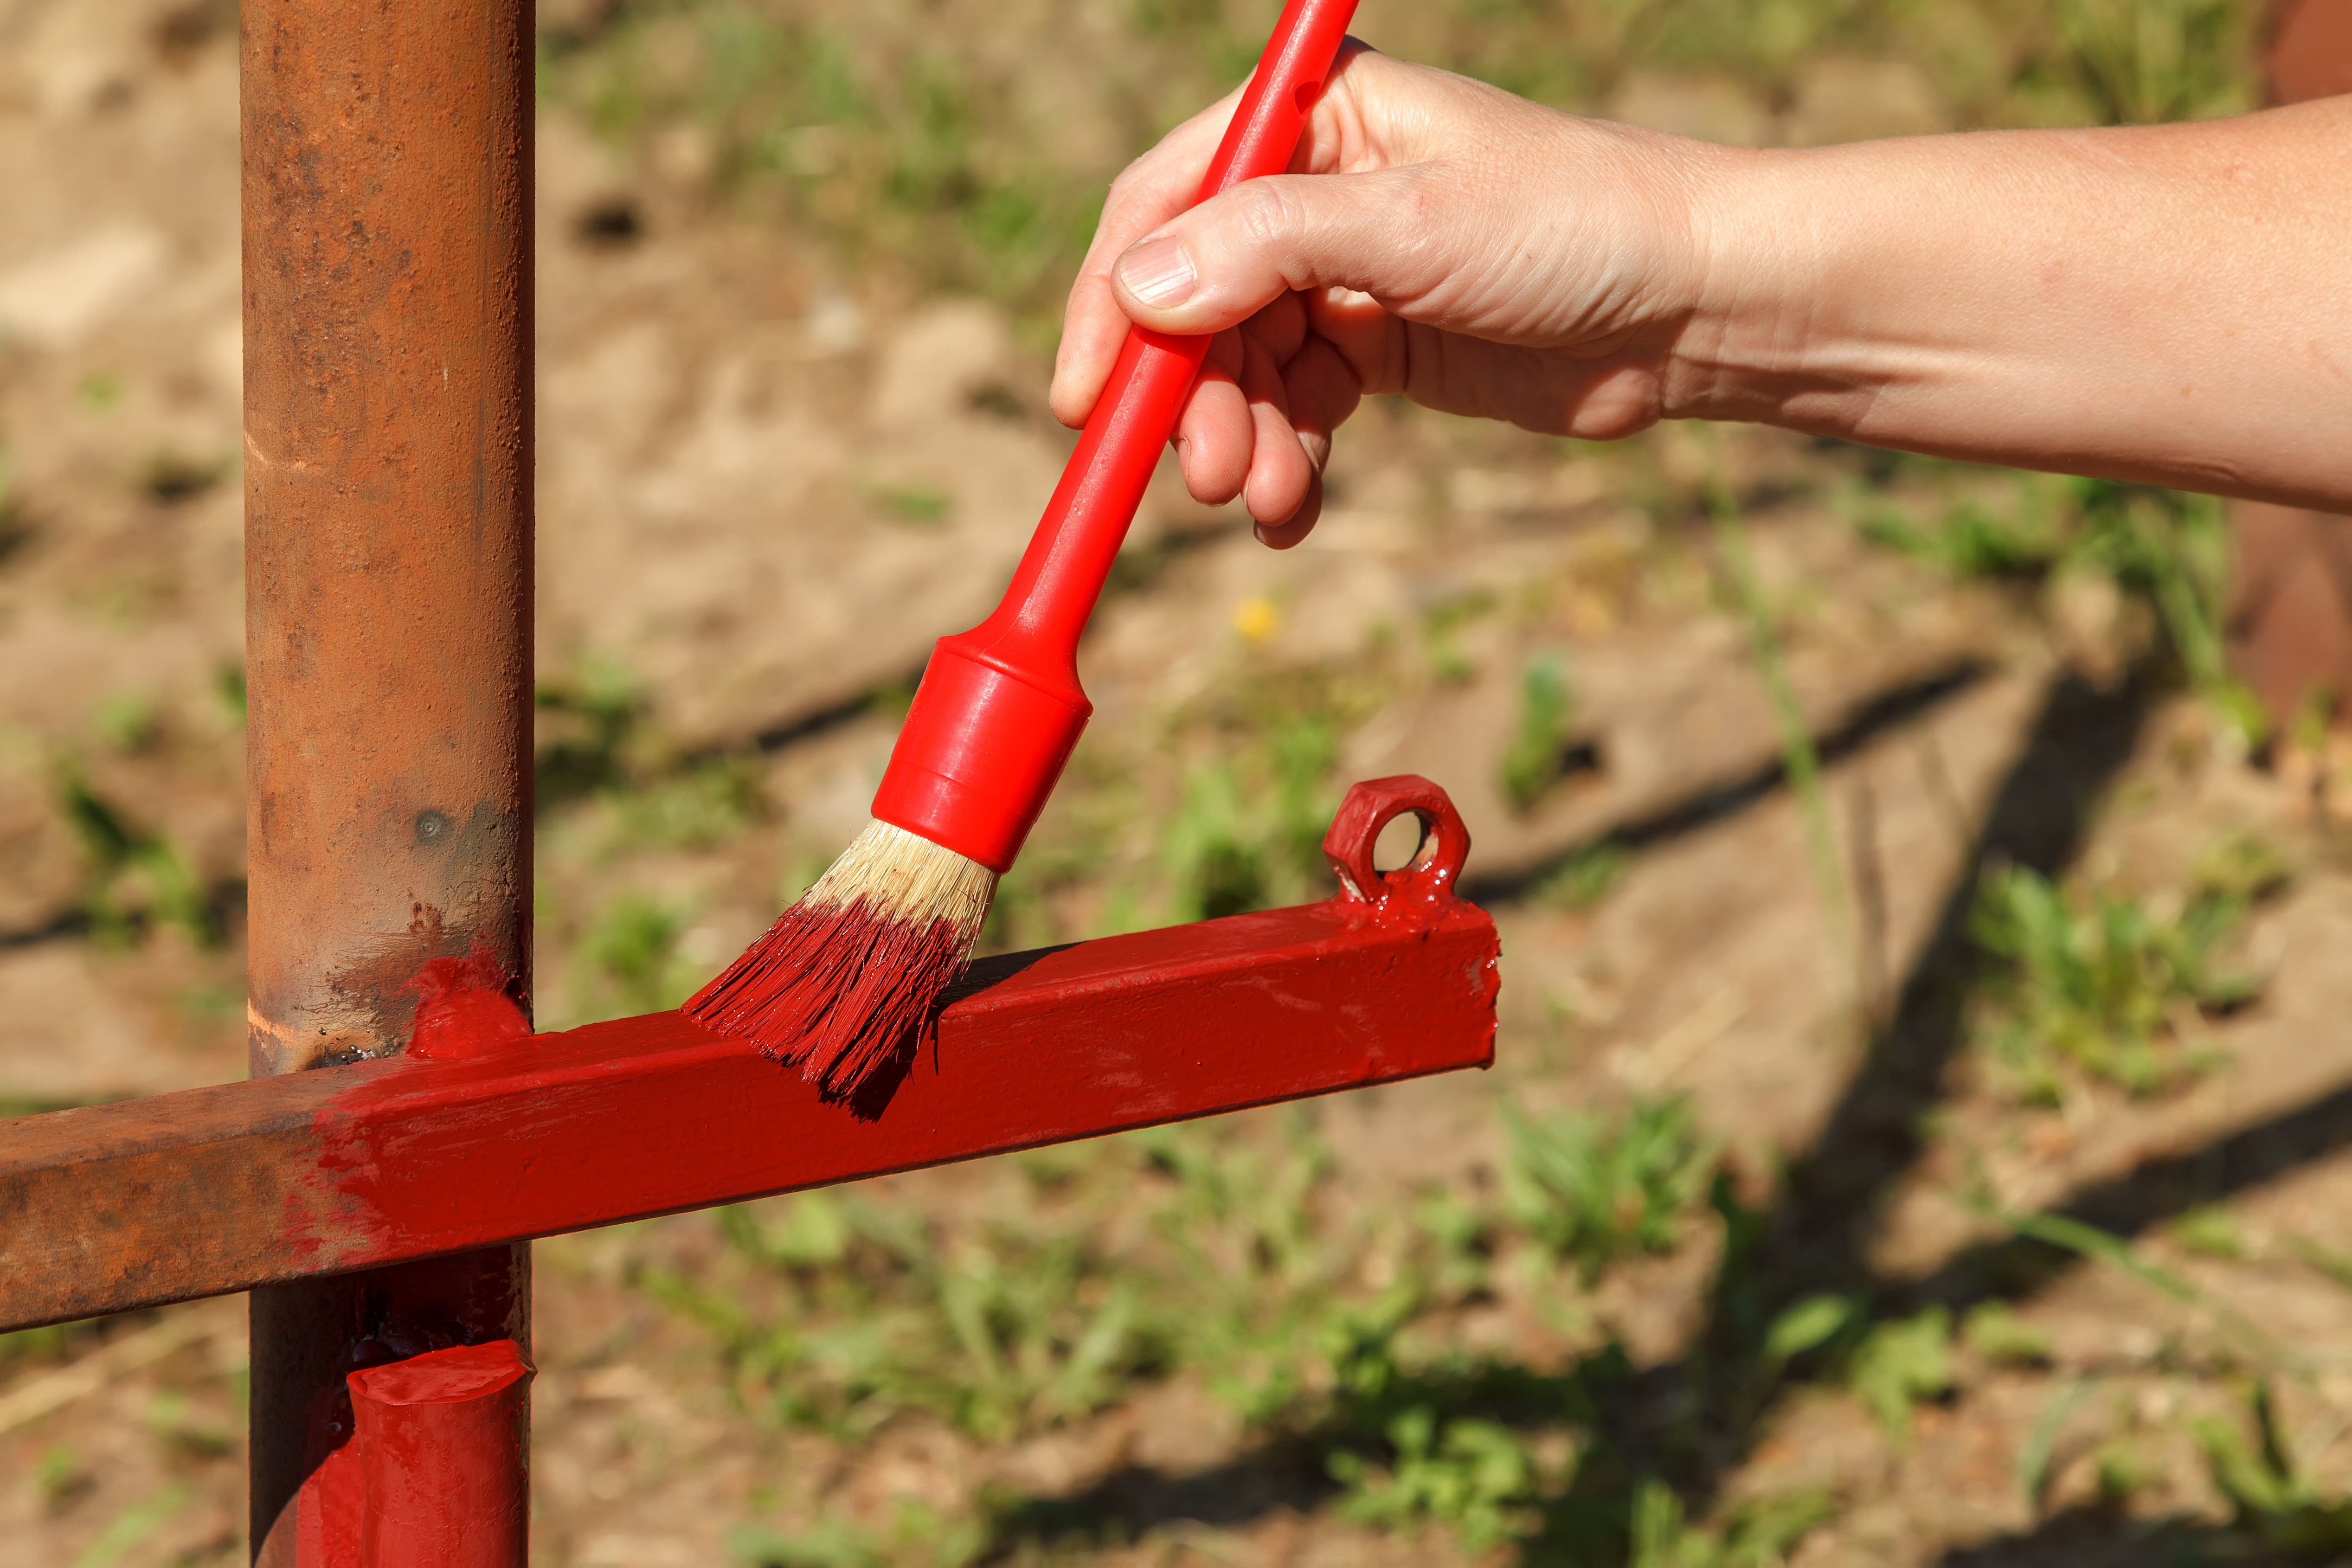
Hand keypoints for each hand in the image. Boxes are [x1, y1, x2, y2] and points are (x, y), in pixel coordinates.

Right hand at [1049, 43, 1727, 545]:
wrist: (1695, 306)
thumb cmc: (1576, 227)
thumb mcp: (1415, 225)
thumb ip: (1268, 250)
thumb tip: (1138, 291)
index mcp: (1313, 118)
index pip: (1166, 200)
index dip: (1113, 301)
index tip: (1087, 399)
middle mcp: (1312, 190)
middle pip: (1193, 302)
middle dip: (1191, 399)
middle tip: (1208, 480)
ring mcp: (1340, 274)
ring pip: (1238, 369)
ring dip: (1239, 445)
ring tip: (1269, 506)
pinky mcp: (1373, 349)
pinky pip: (1291, 412)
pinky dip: (1283, 465)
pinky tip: (1291, 514)